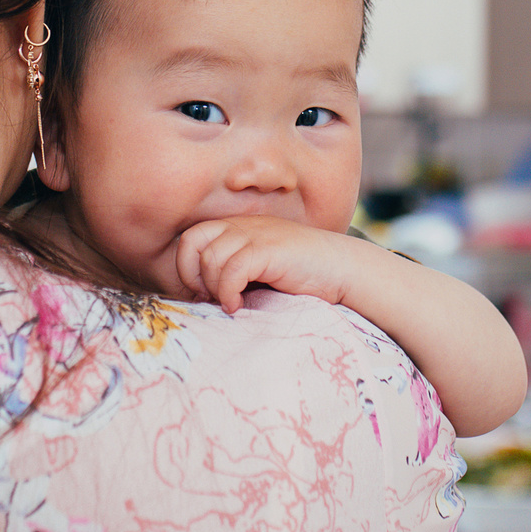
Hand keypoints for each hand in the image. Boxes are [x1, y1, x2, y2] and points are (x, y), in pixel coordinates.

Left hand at [173, 216, 368, 313]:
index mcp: (238, 228)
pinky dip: (228, 292)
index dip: (186, 267)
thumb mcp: (259, 271)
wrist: (343, 270)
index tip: (202, 293)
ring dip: (215, 288)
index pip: (191, 237)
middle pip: (192, 241)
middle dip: (192, 274)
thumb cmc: (302, 277)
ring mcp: (257, 235)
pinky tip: (239, 305)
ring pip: (211, 258)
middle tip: (210, 297)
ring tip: (232, 303)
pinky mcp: (269, 249)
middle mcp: (243, 226)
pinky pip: (232, 269)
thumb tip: (198, 298)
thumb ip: (232, 274)